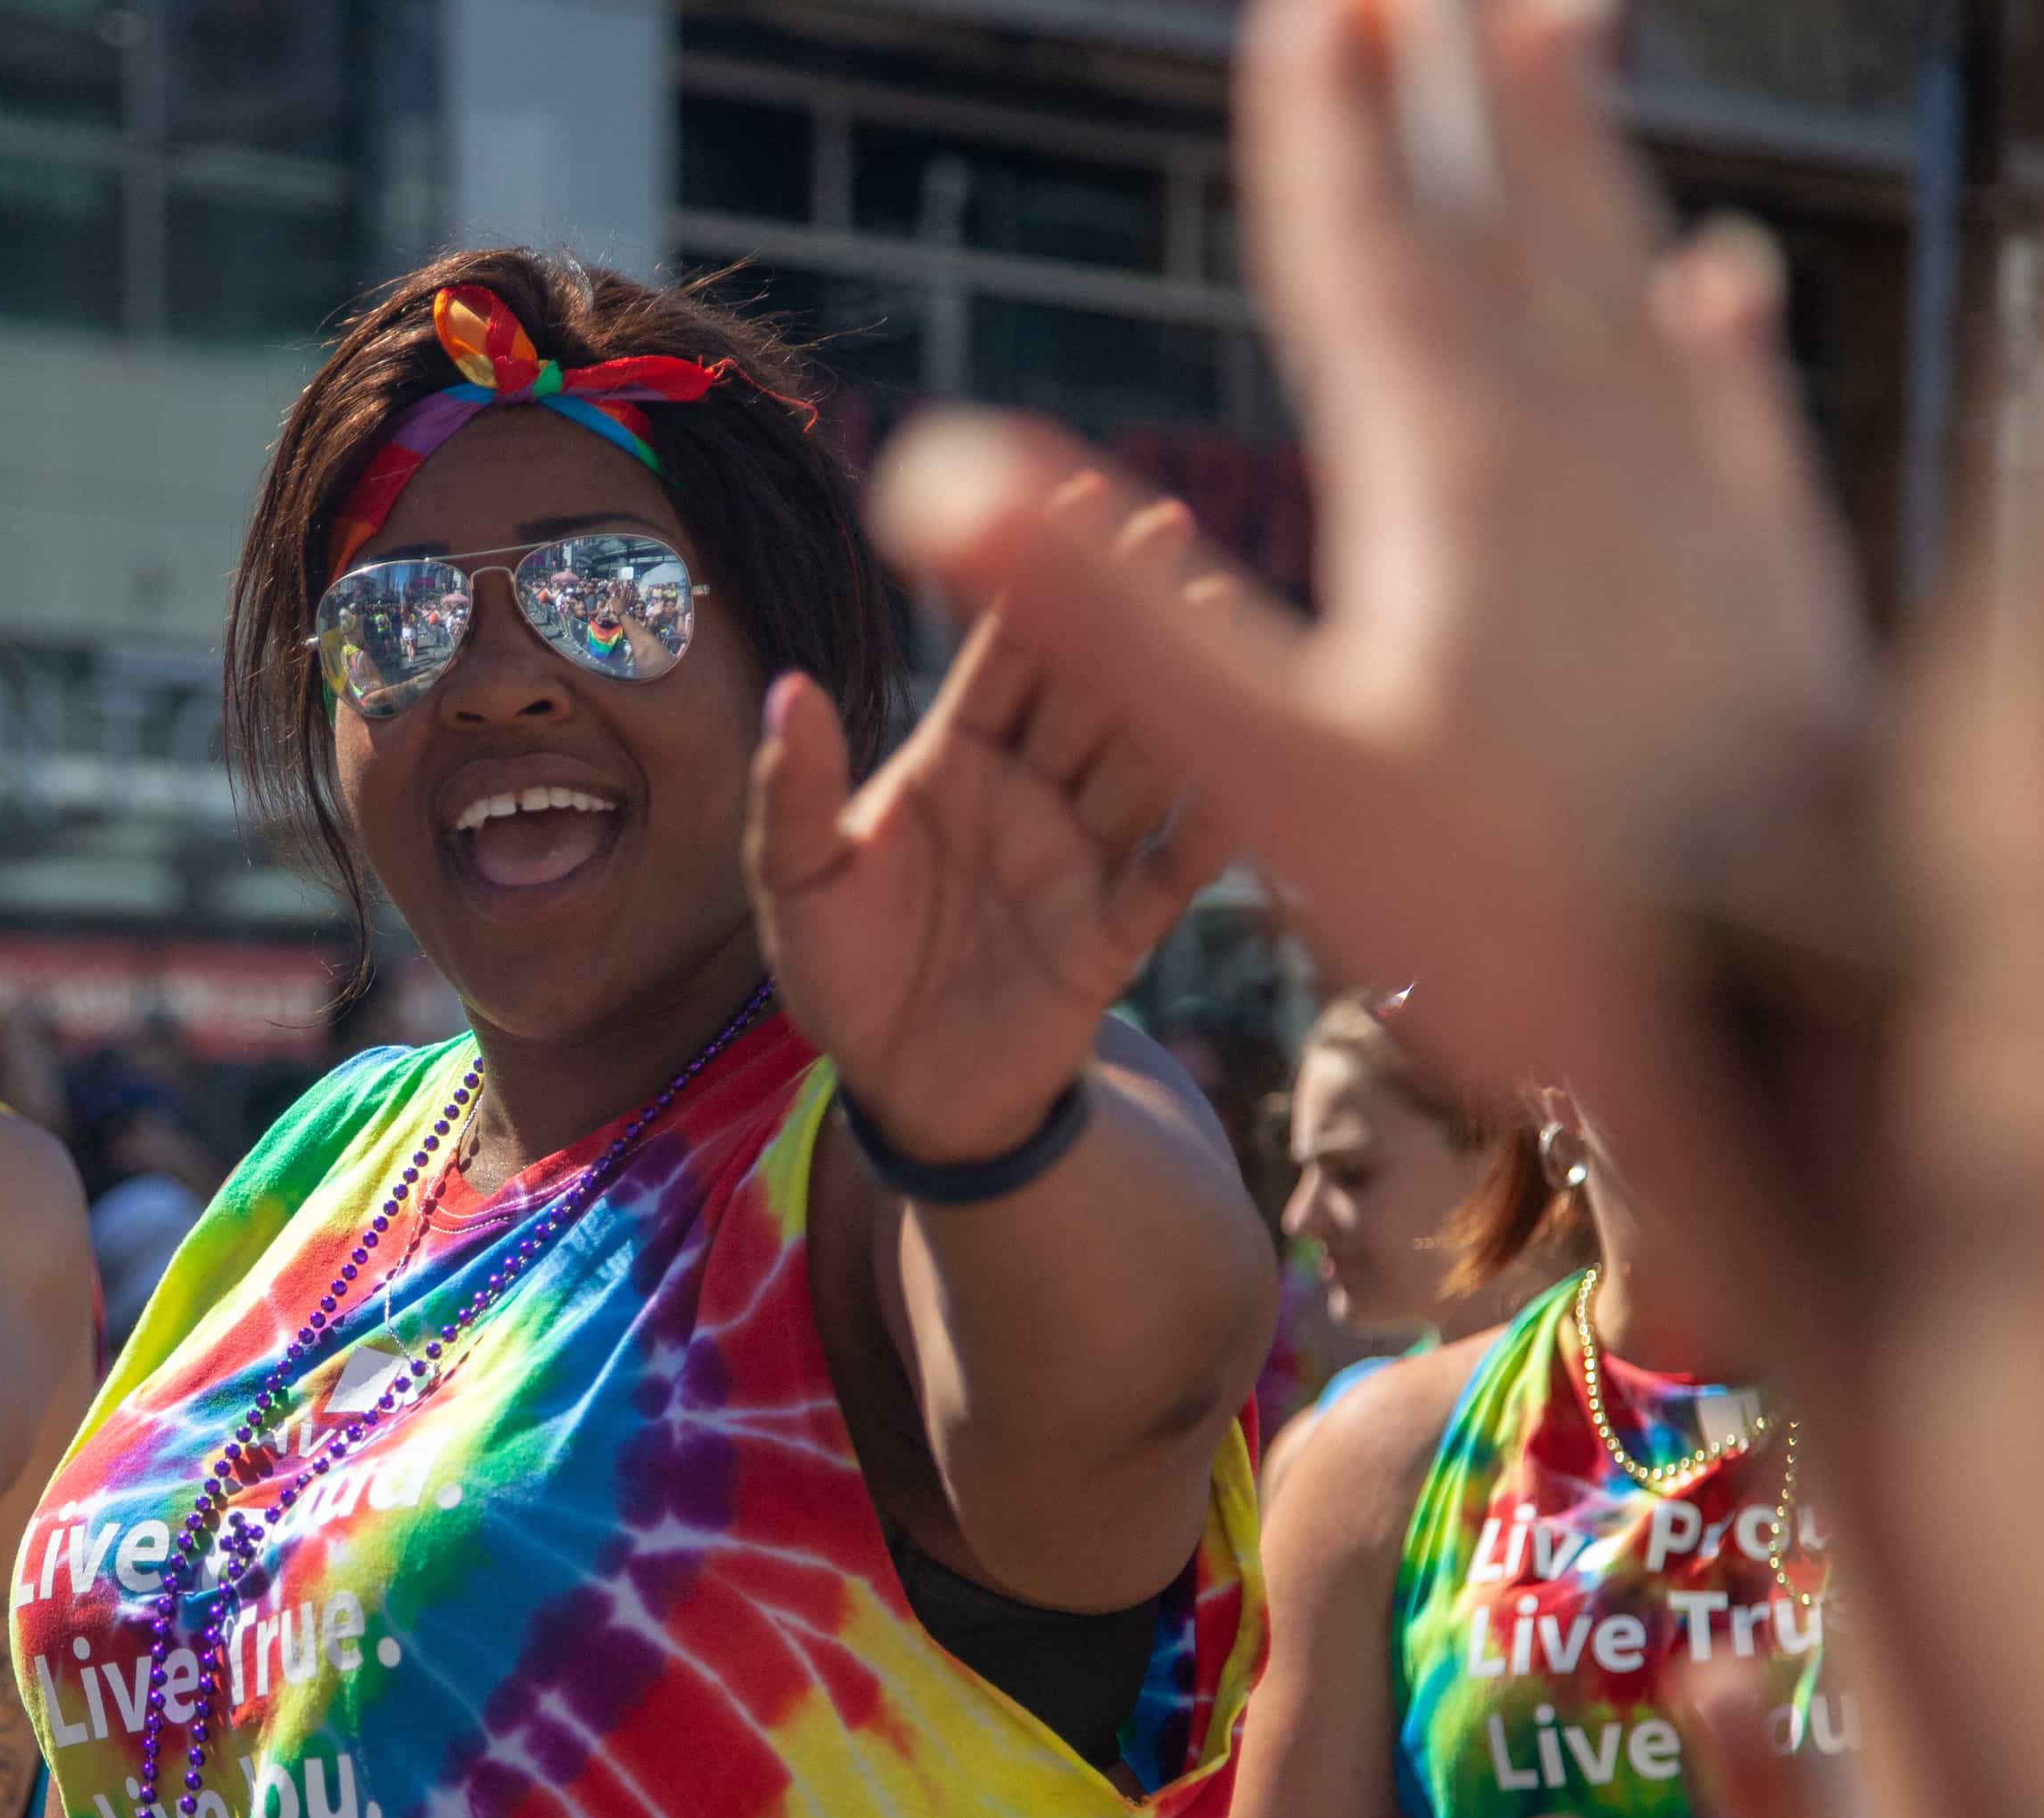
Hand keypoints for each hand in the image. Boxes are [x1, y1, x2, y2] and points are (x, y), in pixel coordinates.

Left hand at [747, 485, 1236, 1163]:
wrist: (902, 1094)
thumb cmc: (843, 977)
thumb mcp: (794, 885)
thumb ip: (797, 792)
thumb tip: (789, 687)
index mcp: (953, 760)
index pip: (1005, 653)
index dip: (1035, 580)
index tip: (1072, 496)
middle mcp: (1029, 792)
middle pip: (1087, 686)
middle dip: (1123, 608)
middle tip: (1167, 526)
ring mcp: (1080, 857)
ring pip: (1141, 759)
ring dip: (1180, 689)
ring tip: (1221, 611)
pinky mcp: (1114, 933)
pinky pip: (1172, 871)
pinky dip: (1212, 823)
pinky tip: (1253, 767)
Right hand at [862, 0, 1867, 1107]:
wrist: (1795, 1002)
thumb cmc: (1529, 913)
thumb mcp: (1278, 780)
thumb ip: (1106, 621)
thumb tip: (927, 475)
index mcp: (1453, 477)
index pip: (1368, 257)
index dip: (1324, 130)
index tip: (1308, 4)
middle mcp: (1588, 445)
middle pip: (1508, 215)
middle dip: (1456, 80)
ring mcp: (1698, 497)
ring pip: (1627, 271)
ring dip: (1581, 146)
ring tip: (1563, 30)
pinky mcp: (1779, 568)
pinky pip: (1733, 399)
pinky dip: (1714, 322)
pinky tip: (1724, 281)